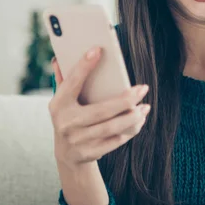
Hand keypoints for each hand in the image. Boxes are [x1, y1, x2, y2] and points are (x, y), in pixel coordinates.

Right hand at [48, 47, 150, 169]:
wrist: (66, 154)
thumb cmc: (69, 117)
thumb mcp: (63, 100)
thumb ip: (63, 80)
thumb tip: (59, 58)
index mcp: (58, 104)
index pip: (72, 82)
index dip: (84, 66)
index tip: (98, 50)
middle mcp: (66, 123)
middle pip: (101, 110)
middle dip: (126, 100)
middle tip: (143, 88)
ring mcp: (77, 140)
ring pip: (112, 127)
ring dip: (133, 117)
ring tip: (145, 106)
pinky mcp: (89, 153)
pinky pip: (115, 141)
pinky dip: (130, 130)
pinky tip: (139, 120)